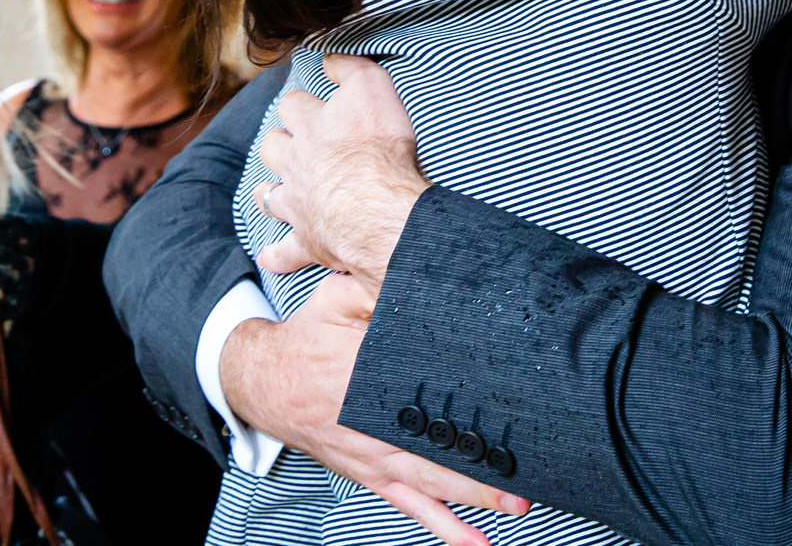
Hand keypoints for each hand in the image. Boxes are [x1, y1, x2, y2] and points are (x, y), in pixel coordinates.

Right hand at [221, 274, 526, 545]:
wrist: (265, 381)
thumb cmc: (306, 337)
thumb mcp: (337, 298)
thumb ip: (375, 288)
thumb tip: (420, 273)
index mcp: (367, 377)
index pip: (426, 389)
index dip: (467, 399)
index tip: (506, 406)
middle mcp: (373, 425)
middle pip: (436, 447)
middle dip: (483, 463)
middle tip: (526, 470)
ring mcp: (374, 457)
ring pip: (431, 484)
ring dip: (473, 496)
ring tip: (515, 502)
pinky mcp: (372, 475)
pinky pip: (411, 505)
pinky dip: (443, 526)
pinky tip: (473, 542)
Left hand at [253, 54, 429, 289]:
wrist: (377, 207)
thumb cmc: (377, 148)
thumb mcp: (372, 88)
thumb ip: (350, 68)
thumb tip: (329, 58)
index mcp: (311, 128)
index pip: (294, 105)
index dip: (300, 101)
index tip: (307, 101)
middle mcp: (297, 164)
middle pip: (273, 147)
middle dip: (278, 142)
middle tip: (289, 143)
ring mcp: (298, 204)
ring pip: (271, 196)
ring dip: (269, 192)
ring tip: (269, 191)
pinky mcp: (308, 241)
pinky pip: (285, 252)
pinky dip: (277, 256)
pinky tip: (269, 258)